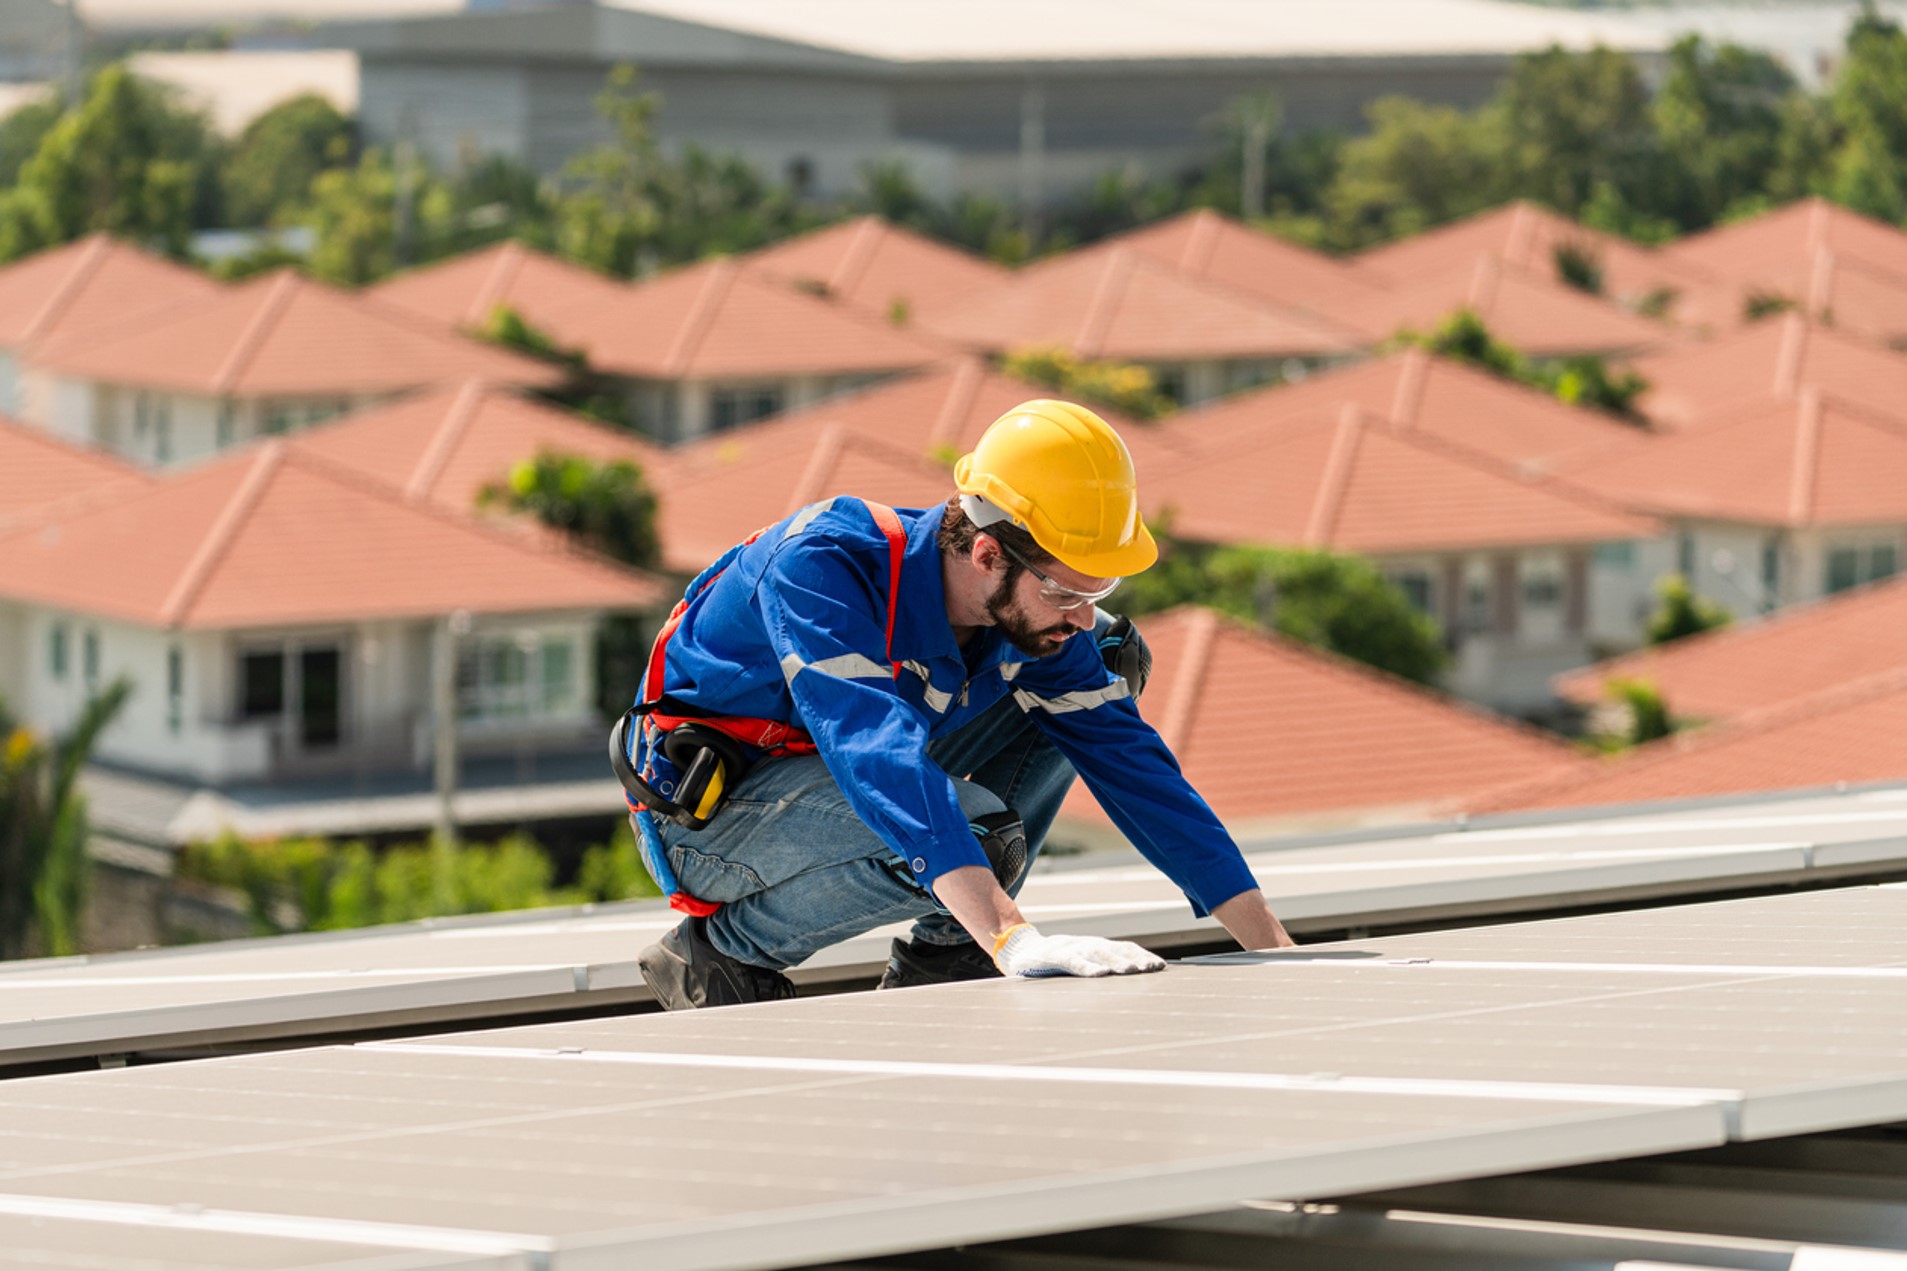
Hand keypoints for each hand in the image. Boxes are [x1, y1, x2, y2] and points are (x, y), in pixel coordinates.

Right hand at [994, 924, 1164, 977]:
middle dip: (1135, 958)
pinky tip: (1099, 974)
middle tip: (1153, 969)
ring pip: (1096, 953)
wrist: (1018, 950)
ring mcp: (1069, 948)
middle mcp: (1085, 944)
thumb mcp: (1080, 962)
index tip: (1161, 966)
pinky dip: (1087, 967)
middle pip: (1115, 949)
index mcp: (1095, 946)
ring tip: (1131, 971)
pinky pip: (1072, 961)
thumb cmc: (1054, 961)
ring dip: (1116, 961)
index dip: (1142, 955)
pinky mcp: (1051, 957)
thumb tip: (1131, 976)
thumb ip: (1100, 966)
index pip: (1124, 948)